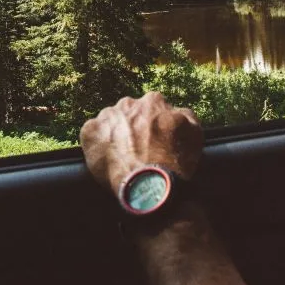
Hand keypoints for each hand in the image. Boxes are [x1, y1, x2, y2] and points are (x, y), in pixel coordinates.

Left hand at [80, 91, 203, 196]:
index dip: (154, 125)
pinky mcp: (90, 131)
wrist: (149, 183)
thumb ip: (186, 115)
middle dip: (133, 126)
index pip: (153, 107)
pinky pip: (92, 134)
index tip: (154, 139)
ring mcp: (107, 116)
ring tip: (122, 156)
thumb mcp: (194, 134)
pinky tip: (107, 158)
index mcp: (153, 101)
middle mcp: (129, 103)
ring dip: (114, 133)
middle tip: (138, 149)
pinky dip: (98, 143)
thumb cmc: (174, 162)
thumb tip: (178, 111)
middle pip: (129, 113)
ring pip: (110, 122)